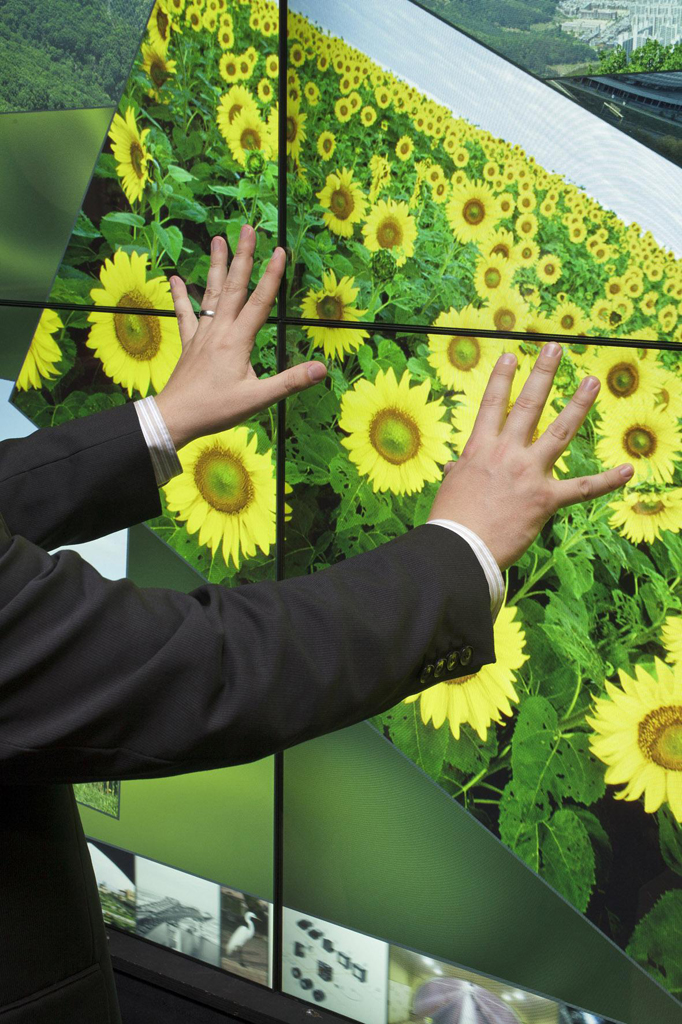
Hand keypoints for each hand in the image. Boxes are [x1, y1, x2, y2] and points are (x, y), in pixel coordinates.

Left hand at [155, 224, 327, 449]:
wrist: (175, 418)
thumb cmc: (215, 410)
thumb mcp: (257, 399)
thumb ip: (290, 382)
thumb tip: (322, 369)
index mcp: (237, 341)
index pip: (259, 302)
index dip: (272, 276)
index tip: (280, 250)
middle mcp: (219, 331)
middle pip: (233, 287)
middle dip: (242, 256)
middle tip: (247, 228)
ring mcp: (202, 336)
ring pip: (211, 294)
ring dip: (217, 266)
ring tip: (218, 239)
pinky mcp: (189, 345)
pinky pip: (186, 315)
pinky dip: (181, 296)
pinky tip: (176, 279)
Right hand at [429, 343, 633, 572]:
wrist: (460, 548)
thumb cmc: (451, 521)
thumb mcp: (451, 488)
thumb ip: (459, 472)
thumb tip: (457, 467)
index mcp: (480, 449)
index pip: (492, 405)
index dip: (502, 378)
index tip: (512, 356)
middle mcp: (506, 454)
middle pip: (529, 405)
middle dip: (543, 373)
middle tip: (556, 348)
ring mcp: (528, 473)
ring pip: (559, 432)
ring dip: (578, 405)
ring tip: (592, 382)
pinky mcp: (545, 500)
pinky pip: (581, 488)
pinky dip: (607, 481)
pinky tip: (628, 470)